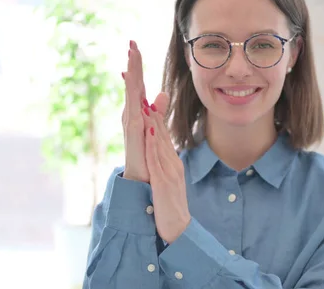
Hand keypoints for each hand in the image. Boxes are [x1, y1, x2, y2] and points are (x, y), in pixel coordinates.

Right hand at [122, 41, 166, 181]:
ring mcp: (131, 125)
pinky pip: (134, 115)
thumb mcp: (155, 128)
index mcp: (138, 112)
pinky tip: (134, 85)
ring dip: (132, 76)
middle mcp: (132, 116)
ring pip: (131, 95)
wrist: (141, 179)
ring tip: (132, 57)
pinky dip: (134, 100)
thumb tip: (162, 93)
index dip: (137, 66)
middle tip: (132, 43)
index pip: (138, 85)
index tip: (136, 46)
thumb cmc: (146, 155)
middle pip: (132, 85)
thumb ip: (158, 111)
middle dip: (133, 65)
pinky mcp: (134, 136)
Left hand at [143, 101, 190, 243]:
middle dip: (154, 115)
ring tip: (145, 106)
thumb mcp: (168, 182)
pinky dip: (153, 145)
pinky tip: (149, 133)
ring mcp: (170, 172)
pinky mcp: (164, 182)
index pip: (164, 137)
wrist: (178, 228)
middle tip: (145, 95)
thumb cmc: (170, 207)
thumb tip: (157, 156)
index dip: (156, 119)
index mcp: (174, 164)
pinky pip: (157, 160)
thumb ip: (163, 167)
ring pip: (160, 143)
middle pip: (163, 136)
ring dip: (153, 124)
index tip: (148, 102)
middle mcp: (174, 164)